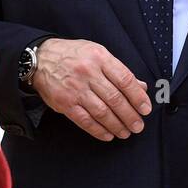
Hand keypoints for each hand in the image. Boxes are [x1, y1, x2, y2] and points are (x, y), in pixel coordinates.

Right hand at [31, 38, 150, 140]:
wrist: (41, 59)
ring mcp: (76, 89)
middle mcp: (88, 73)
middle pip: (115, 99)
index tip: (146, 109)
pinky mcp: (65, 103)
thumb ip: (119, 70)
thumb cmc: (73, 55)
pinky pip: (85, 120)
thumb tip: (141, 87)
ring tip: (126, 132)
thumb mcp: (97, 53)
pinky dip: (98, 130)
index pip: (125, 80)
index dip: (138, 97)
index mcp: (100, 58)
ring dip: (117, 125)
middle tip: (138, 125)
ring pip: (102, 112)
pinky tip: (108, 135)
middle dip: (130, 115)